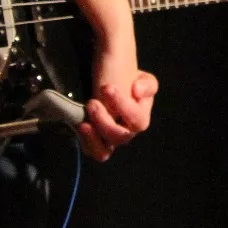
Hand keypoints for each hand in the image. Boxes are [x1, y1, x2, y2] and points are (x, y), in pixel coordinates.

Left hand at [77, 40, 158, 161]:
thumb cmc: (123, 75)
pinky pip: (91, 150)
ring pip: (104, 152)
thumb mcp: (141, 76)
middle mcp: (127, 130)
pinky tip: (80, 126)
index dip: (123, 106)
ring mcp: (109, 137)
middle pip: (120, 137)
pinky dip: (86, 142)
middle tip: (92, 103)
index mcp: (141, 115)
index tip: (108, 87)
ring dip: (94, 138)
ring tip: (84, 123)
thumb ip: (147, 84)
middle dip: (105, 121)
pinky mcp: (94, 138)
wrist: (104, 75)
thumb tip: (137, 91)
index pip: (137, 120)